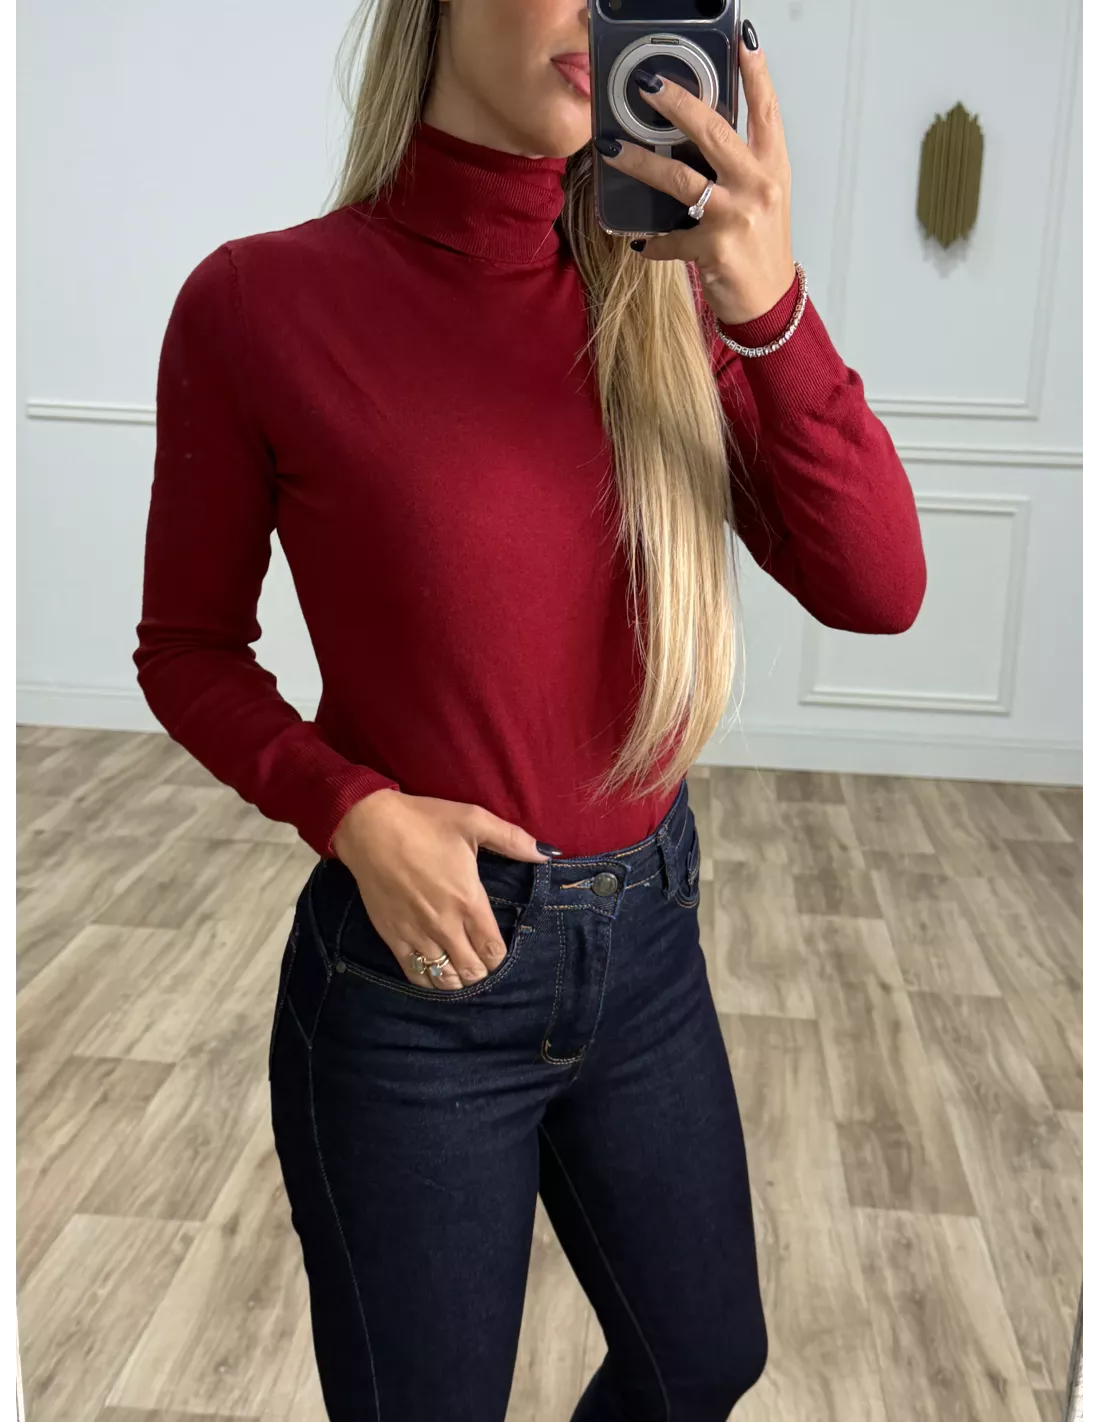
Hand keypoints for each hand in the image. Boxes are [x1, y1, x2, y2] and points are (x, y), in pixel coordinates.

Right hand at [330, 789, 555, 990]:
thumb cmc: (424, 822)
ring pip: (445, 978)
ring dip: (458, 977)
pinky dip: (430, 979)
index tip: (497, 947)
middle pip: (472, 970)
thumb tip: (548, 853)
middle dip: (482, 969)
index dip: (499, 956)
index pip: (493, 949)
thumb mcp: (474, 820)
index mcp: (468, 900)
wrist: (369, 827)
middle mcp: (444, 925)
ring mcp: (416, 934)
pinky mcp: (392, 936)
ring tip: (461, 965)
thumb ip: (513, 840)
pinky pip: (415, 974)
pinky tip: (436, 971)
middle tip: (481, 957)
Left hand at [596, 25, 794, 327]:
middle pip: (713, 132)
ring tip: (612, 148)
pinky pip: (670, 239)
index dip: (755, 73)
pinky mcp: (715, 248)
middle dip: (677, 104)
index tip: (740, 39)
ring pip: (680, 179)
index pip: (765, 110)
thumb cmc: (760, 245)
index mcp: (772, 166)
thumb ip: (739, 162)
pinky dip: (651, 242)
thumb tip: (697, 129)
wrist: (768, 301)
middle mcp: (757, 185)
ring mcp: (736, 217)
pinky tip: (638, 241)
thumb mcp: (762, 195)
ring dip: (640, 162)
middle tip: (646, 86)